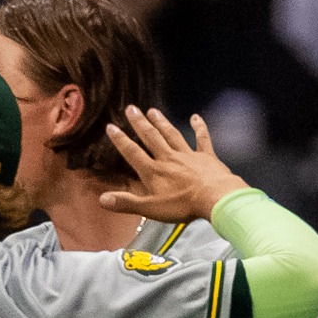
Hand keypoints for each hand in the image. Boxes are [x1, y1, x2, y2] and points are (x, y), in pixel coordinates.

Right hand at [98, 106, 248, 223]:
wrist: (215, 198)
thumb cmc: (182, 205)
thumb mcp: (150, 209)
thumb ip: (126, 203)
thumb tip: (102, 199)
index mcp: (153, 171)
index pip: (133, 152)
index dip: (120, 140)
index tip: (111, 127)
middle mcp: (168, 158)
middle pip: (151, 137)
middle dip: (140, 123)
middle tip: (131, 109)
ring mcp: (188, 155)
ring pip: (171, 135)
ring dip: (161, 122)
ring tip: (152, 110)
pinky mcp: (206, 157)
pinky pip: (202, 139)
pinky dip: (199, 127)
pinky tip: (196, 117)